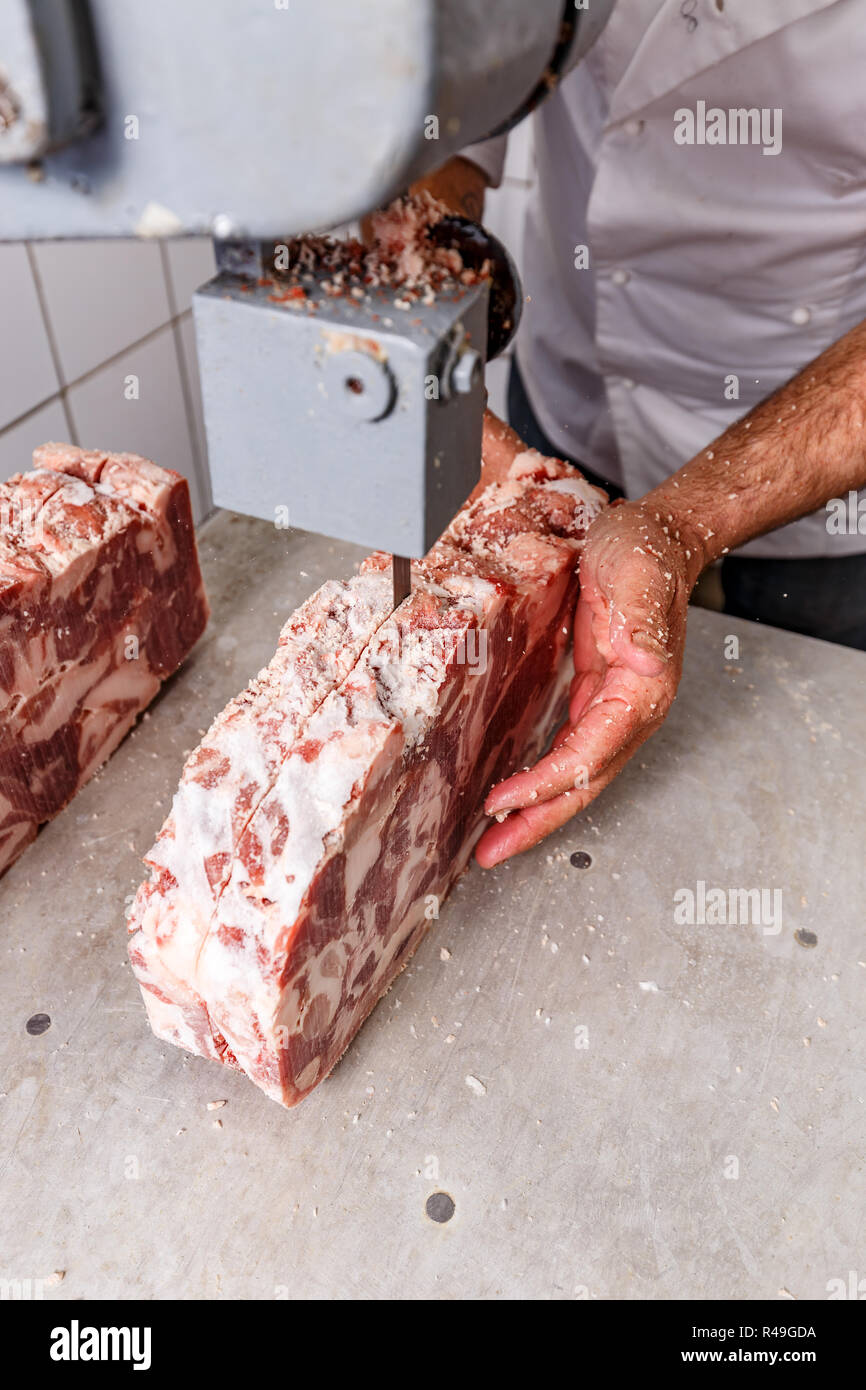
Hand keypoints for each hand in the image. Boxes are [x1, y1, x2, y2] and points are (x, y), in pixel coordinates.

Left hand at [475, 493, 698, 866]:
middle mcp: (631, 711)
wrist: (656, 537)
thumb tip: (646, 664)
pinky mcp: (596, 698)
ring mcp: (614, 708)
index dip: (547, 784)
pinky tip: (516, 793)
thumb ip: (642, 623)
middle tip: (491, 853)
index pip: (589, 755)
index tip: (503, 802)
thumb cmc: (645, 553)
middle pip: (583, 784)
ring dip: (537, 810)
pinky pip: (569, 752)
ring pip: (575, 776)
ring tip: (496, 841)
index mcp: (642, 692)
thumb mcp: (638, 579)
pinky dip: (542, 779)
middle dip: (537, 822)